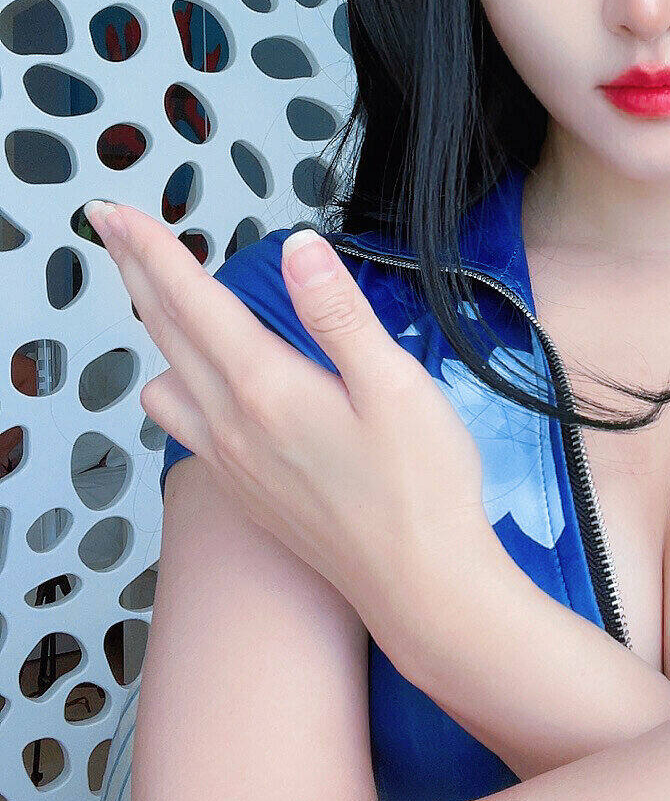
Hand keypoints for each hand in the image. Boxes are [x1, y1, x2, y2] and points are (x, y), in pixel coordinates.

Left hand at [86, 201, 517, 657]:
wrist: (422, 588)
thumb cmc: (420, 492)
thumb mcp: (397, 386)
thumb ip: (339, 313)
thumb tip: (299, 250)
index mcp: (265, 389)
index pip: (190, 300)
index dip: (150, 248)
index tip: (117, 213)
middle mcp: (233, 427)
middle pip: (164, 333)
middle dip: (136, 273)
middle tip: (116, 231)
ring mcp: (232, 464)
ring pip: (166, 383)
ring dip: (158, 334)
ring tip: (171, 300)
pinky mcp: (246, 492)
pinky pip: (187, 427)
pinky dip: (181, 385)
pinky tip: (210, 384)